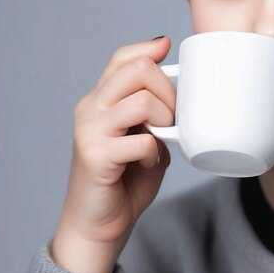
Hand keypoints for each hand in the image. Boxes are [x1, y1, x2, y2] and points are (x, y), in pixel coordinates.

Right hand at [51, 37, 174, 272]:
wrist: (100, 224)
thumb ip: (155, 113)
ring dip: (165, 118)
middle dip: (168, 89)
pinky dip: (154, 150)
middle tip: (173, 117)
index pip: (122, 58)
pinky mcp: (94, 155)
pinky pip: (140, 140)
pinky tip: (149, 160)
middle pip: (137, 70)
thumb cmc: (127, 179)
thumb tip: (184, 92)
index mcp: (102, 100)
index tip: (168, 47)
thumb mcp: (144, 136)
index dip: (147, 48)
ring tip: (163, 138)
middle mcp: (91, 109)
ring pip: (141, 100)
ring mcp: (89, 131)